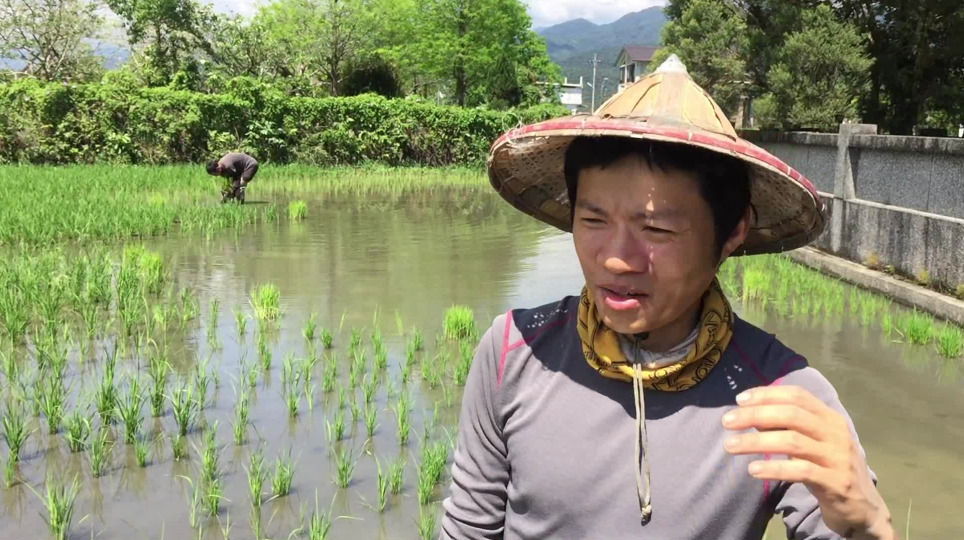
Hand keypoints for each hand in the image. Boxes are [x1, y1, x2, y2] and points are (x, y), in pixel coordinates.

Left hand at [722, 386, 895, 539]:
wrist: (864, 507)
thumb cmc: (829, 469)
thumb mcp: (812, 443)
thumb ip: (788, 427)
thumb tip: (751, 413)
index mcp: (830, 418)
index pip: (797, 396)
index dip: (767, 394)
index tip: (740, 399)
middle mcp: (836, 433)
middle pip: (792, 415)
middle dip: (755, 415)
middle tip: (727, 421)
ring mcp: (838, 457)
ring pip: (792, 441)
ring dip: (756, 442)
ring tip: (730, 445)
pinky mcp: (836, 482)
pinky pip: (801, 471)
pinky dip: (774, 468)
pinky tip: (753, 469)